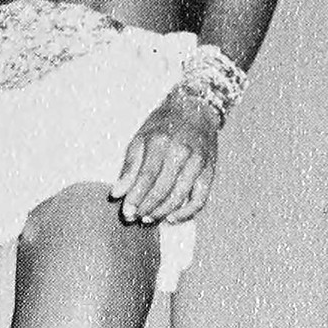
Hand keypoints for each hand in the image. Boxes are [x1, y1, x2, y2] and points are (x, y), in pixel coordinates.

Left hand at [110, 89, 219, 224]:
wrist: (196, 109)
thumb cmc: (163, 126)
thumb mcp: (141, 138)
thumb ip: (129, 167)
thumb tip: (117, 194)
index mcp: (161, 142)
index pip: (146, 177)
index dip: (136, 198)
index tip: (126, 212)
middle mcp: (182, 152)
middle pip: (162, 189)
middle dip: (146, 208)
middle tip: (135, 218)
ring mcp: (198, 163)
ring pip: (180, 196)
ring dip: (162, 212)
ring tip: (148, 218)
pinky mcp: (210, 171)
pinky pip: (200, 199)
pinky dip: (187, 212)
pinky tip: (172, 218)